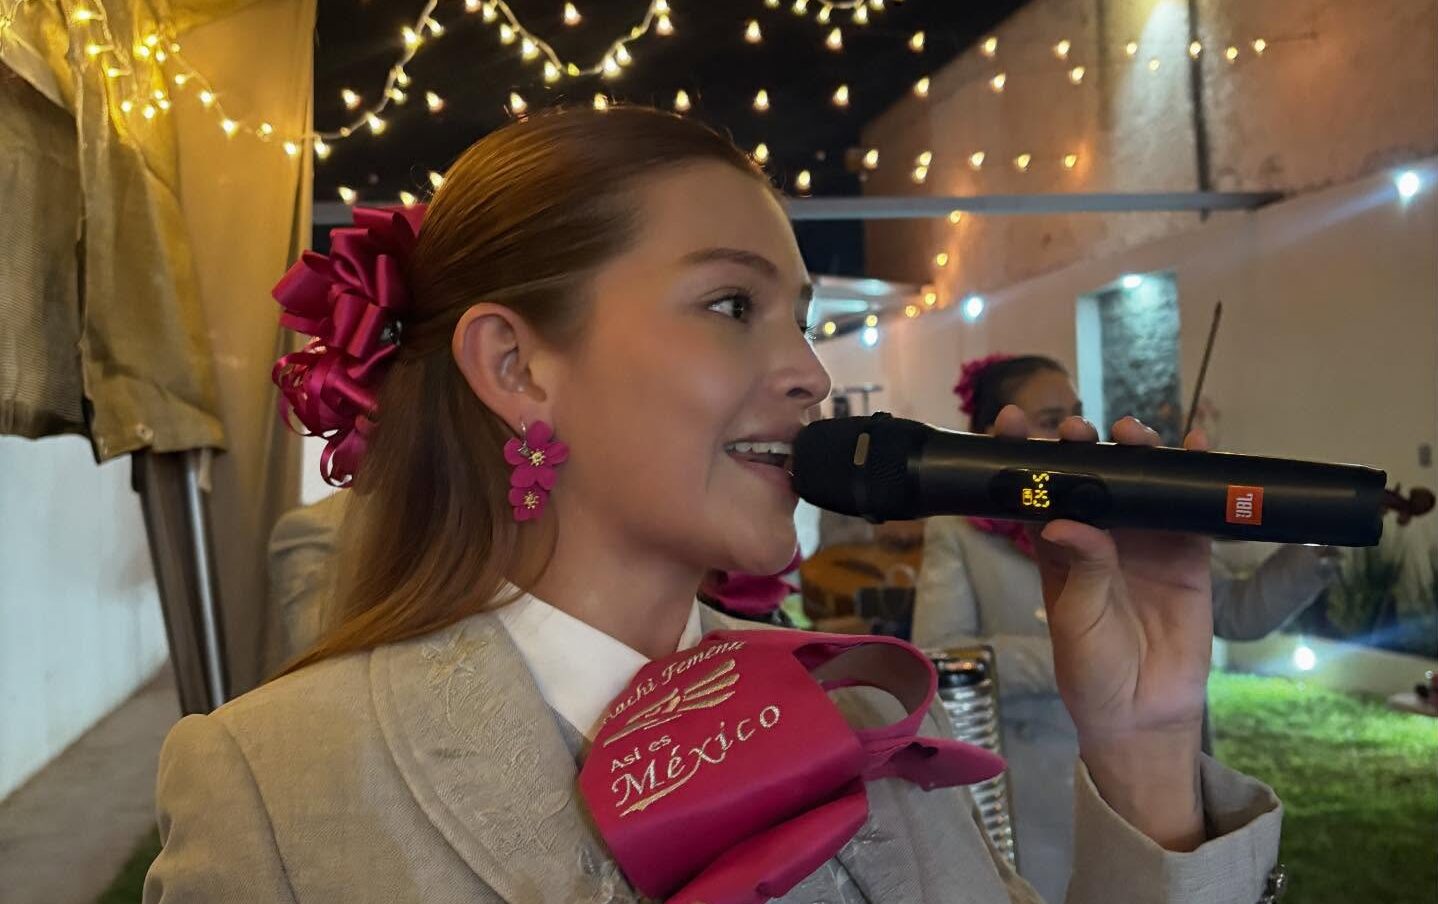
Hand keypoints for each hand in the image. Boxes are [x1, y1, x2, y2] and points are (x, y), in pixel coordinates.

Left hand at [992, 407, 1211, 849]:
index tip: (1012, 421)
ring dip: (1139, 452)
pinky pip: (1193, 508)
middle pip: (1092, 476)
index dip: (1024, 454)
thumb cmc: (1092, 669)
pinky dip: (1197, 477)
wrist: (1143, 712)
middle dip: (1083, 445)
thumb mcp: (1076, 621)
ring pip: (1141, 483)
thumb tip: (1066, 520)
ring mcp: (1145, 541)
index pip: (1036, 490)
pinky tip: (1199, 447)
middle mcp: (1099, 535)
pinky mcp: (1187, 554)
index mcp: (1057, 546)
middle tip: (1078, 428)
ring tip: (1134, 432)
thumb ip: (1081, 571)